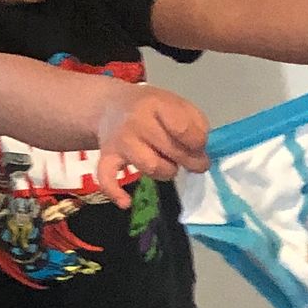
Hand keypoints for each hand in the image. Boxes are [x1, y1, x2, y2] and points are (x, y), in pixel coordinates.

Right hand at [93, 84, 209, 207]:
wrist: (111, 106)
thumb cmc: (152, 109)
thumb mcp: (178, 105)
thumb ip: (196, 126)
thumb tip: (201, 153)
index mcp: (157, 104)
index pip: (184, 130)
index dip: (198, 143)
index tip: (199, 145)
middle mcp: (137, 121)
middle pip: (172, 152)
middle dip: (189, 161)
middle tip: (193, 161)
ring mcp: (121, 141)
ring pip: (151, 168)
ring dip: (166, 172)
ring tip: (167, 163)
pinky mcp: (107, 157)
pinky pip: (107, 179)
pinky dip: (116, 192)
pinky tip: (126, 202)